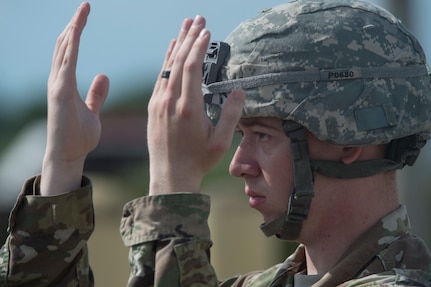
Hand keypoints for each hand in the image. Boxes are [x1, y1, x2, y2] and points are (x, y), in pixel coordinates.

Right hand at [40, 2, 108, 195]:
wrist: (68, 156)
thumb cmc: (79, 136)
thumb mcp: (92, 111)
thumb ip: (96, 94)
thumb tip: (104, 76)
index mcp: (66, 83)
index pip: (70, 51)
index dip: (76, 32)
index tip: (86, 15)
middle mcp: (58, 80)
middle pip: (65, 45)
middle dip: (74, 24)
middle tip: (85, 6)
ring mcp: (57, 85)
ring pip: (63, 50)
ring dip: (72, 29)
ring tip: (82, 11)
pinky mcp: (60, 93)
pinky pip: (66, 64)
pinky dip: (70, 47)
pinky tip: (76, 32)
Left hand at [147, 16, 244, 194]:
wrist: (170, 176)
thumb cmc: (198, 161)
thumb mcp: (221, 141)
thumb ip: (231, 114)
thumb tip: (239, 89)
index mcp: (189, 108)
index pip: (192, 67)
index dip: (199, 46)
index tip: (207, 30)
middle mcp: (170, 102)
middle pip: (179, 61)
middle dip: (190, 37)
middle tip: (198, 18)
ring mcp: (158, 104)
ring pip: (167, 67)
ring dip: (177, 45)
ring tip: (185, 26)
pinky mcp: (152, 108)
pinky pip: (160, 78)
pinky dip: (166, 61)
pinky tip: (171, 50)